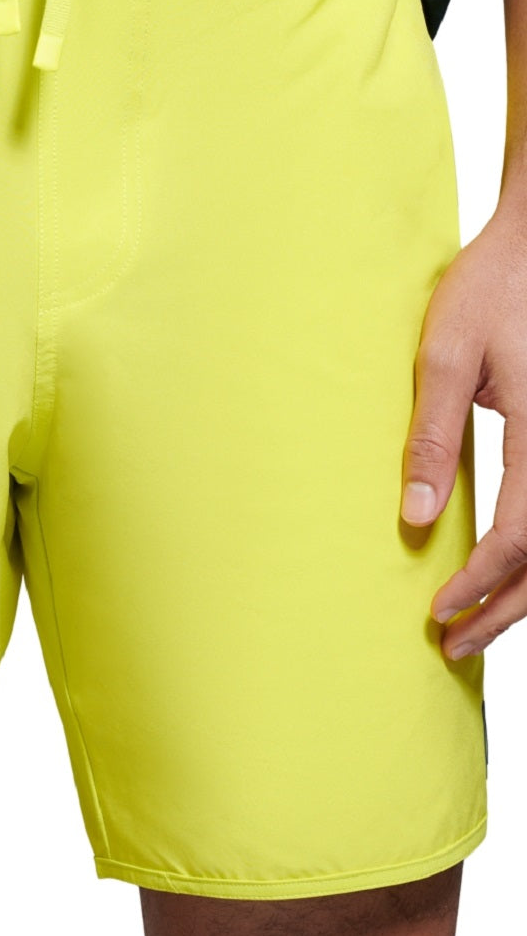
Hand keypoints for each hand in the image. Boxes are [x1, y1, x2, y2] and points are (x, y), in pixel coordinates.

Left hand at [401, 205, 526, 659]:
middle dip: (505, 611)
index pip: (519, 541)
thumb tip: (419, 517)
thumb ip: (433, 438)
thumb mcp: (444, 358)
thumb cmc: (492, 290)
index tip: (437, 614)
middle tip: (455, 646)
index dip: (478, 586)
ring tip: (481, 625)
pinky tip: (511, 571)